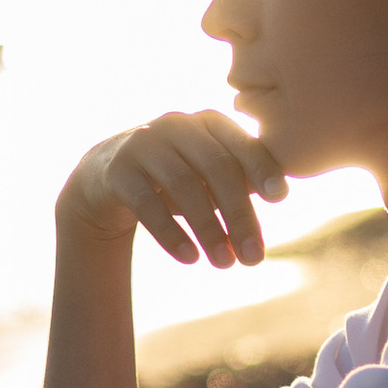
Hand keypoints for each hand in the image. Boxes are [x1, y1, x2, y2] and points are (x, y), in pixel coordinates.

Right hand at [59, 111, 289, 269]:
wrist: (106, 178)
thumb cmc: (175, 178)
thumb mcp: (207, 174)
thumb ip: (240, 178)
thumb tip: (279, 194)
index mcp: (207, 122)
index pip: (241, 144)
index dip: (262, 168)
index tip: (281, 198)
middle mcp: (176, 125)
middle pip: (217, 167)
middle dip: (239, 214)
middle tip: (255, 258)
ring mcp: (143, 144)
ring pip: (184, 185)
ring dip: (209, 229)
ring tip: (226, 265)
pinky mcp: (117, 169)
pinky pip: (147, 203)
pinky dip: (171, 233)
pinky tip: (190, 259)